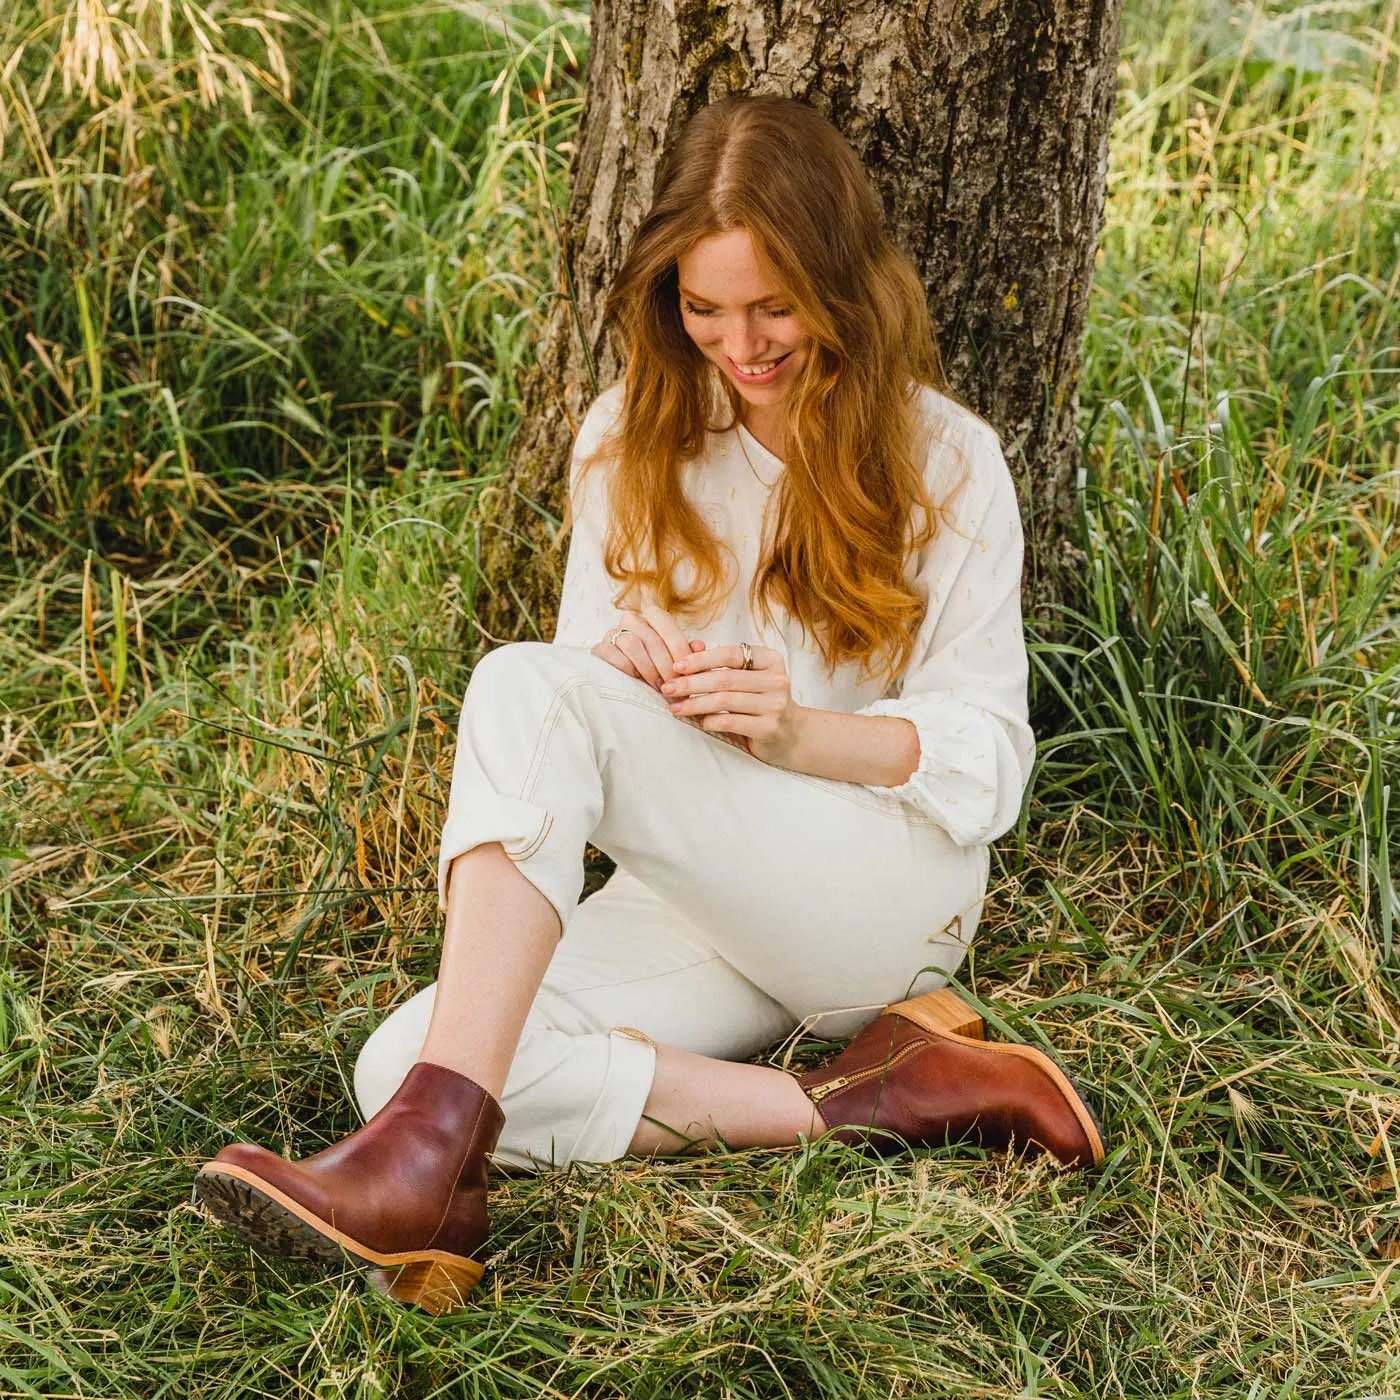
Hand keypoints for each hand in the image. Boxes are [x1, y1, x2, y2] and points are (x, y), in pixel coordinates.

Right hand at [590, 605, 705, 690]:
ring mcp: (613, 632)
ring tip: (659, 687)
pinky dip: (628, 669)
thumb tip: (699, 646)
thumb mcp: (676, 661)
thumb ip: (688, 653)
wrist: (628, 682)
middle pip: (651, 638)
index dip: (678, 648)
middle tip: (674, 684)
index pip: (667, 624)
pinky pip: (613, 654)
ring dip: (649, 669)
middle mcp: (632, 619)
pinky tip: (638, 682)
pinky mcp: (600, 648)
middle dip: (666, 665)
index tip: (687, 670)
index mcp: (653, 616)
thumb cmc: (659, 668)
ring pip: (632, 644)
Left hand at [658, 642, 805, 765]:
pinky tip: (699, 722)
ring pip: (725, 701)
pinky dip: (710, 721)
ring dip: (695, 704)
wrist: (792, 734)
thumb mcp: (747, 678)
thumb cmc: (760, 701)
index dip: (701, 659)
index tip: (676, 666)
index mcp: (770, 660)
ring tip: (675, 708)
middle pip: (724, 678)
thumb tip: (689, 648)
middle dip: (691, 683)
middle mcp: (776, 680)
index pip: (730, 654)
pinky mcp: (770, 727)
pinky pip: (731, 722)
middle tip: (667, 688)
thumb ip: (721, 664)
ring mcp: (775, 704)